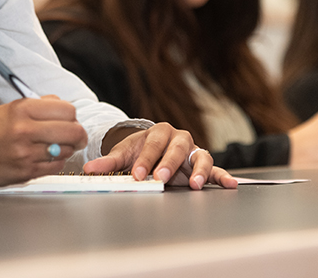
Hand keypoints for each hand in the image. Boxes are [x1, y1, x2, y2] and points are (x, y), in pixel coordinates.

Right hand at [0, 95, 87, 185]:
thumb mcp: (13, 107)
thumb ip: (41, 106)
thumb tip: (66, 109)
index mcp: (23, 109)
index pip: (67, 110)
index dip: (72, 116)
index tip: (70, 120)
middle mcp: (25, 130)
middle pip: (72, 131)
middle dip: (78, 134)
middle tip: (76, 136)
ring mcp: (26, 153)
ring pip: (66, 150)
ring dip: (66, 149)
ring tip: (55, 146)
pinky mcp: (26, 171)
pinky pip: (55, 167)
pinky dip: (56, 162)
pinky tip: (46, 157)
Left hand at [83, 123, 237, 189]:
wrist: (154, 148)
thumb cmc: (141, 151)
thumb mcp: (124, 155)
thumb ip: (109, 162)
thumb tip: (88, 168)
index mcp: (158, 132)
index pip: (152, 145)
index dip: (145, 160)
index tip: (138, 175)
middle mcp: (179, 137)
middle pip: (176, 148)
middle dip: (168, 164)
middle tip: (161, 178)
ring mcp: (193, 149)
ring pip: (200, 155)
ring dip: (198, 170)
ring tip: (195, 184)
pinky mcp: (202, 163)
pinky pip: (215, 168)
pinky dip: (222, 176)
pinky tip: (230, 184)